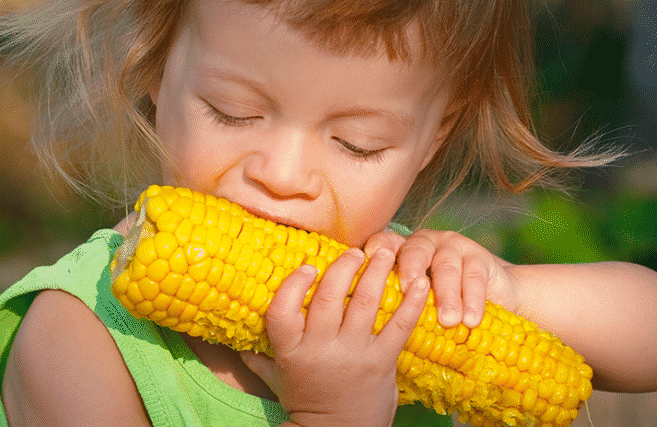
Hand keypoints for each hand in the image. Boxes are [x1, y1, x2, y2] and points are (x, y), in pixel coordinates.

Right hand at [241, 248, 428, 426]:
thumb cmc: (307, 404)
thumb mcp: (278, 382)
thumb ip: (260, 360)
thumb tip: (235, 345)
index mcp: (291, 350)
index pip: (282, 309)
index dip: (294, 283)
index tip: (308, 266)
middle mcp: (320, 348)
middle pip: (327, 297)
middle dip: (343, 267)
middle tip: (356, 252)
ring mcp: (353, 354)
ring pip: (365, 302)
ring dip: (376, 272)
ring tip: (385, 252)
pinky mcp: (382, 361)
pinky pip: (399, 325)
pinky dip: (412, 302)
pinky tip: (420, 283)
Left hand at [364, 229, 518, 327]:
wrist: (489, 303)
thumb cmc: (439, 309)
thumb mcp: (413, 307)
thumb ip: (394, 307)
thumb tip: (366, 325)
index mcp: (402, 253)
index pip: (386, 244)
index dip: (378, 246)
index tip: (370, 256)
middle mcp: (425, 245)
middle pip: (414, 252)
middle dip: (411, 270)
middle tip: (409, 291)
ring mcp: (453, 248)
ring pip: (446, 266)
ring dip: (446, 294)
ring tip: (447, 320)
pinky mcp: (480, 257)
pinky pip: (473, 276)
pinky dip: (472, 300)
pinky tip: (470, 319)